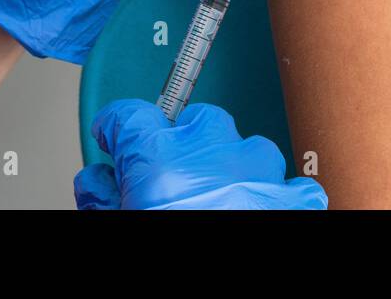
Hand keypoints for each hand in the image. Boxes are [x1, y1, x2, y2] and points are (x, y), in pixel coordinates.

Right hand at [74, 99, 327, 208]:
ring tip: (217, 203)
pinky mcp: (292, 199)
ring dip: (230, 167)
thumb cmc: (168, 273)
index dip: (118, 127)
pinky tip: (257, 213)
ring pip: (244, 146)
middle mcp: (211, 155)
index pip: (131, 116)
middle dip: (181, 144)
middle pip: (194, 121)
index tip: (115, 136)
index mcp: (160, 162)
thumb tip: (97, 184)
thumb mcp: (119, 226)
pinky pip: (286, 182)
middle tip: (168, 180)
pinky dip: (273, 196)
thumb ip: (105, 198)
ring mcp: (257, 174)